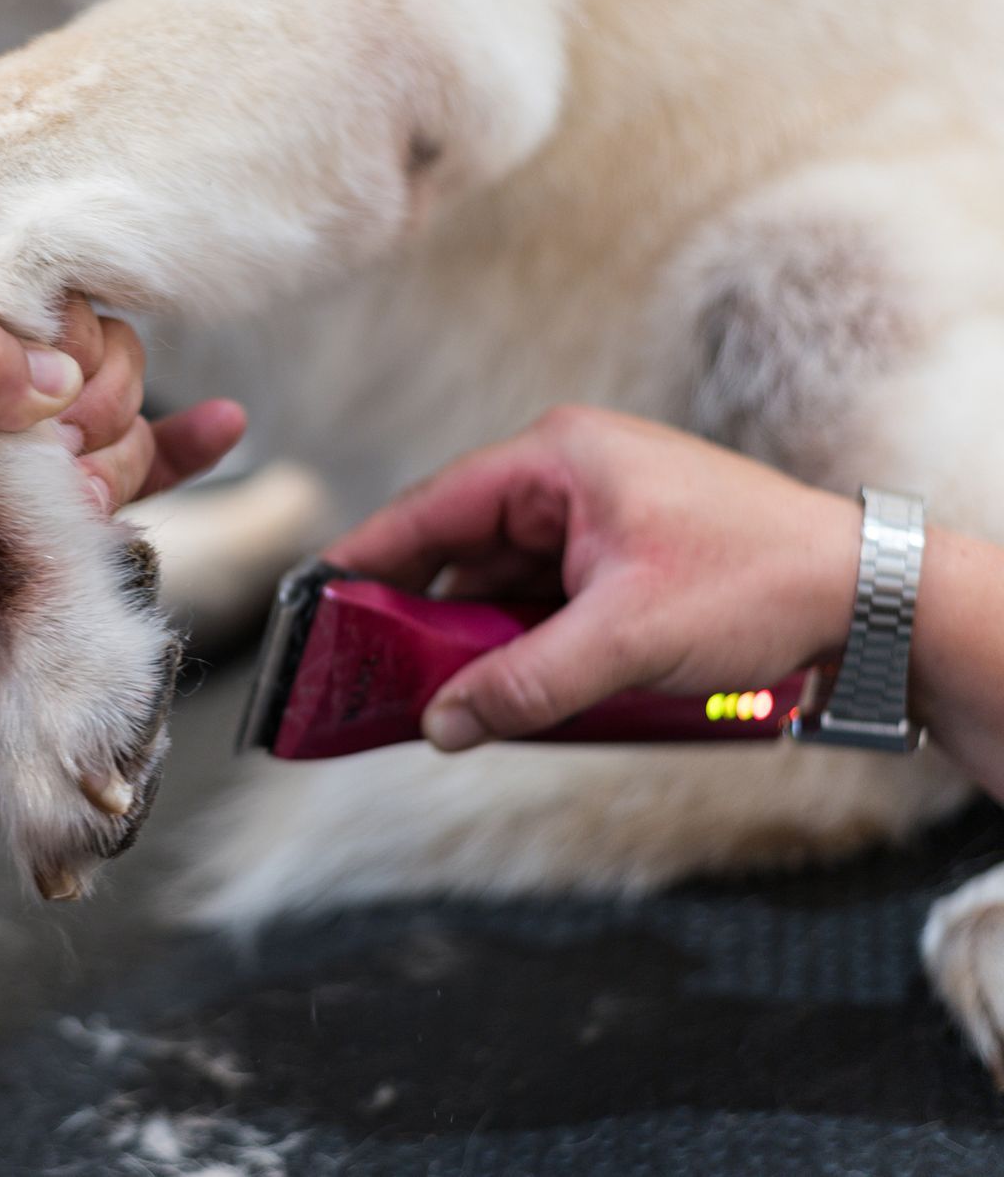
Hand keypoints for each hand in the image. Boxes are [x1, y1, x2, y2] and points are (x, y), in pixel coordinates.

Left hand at [0, 300, 244, 737]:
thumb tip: (53, 373)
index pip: (25, 291)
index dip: (49, 338)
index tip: (36, 391)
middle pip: (87, 353)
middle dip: (86, 405)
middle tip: (43, 456)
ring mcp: (19, 455)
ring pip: (118, 416)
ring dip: (110, 458)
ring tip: (64, 501)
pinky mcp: (56, 515)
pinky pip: (140, 464)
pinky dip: (183, 445)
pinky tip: (220, 426)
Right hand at [326, 406, 860, 750]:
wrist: (870, 599)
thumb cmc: (760, 584)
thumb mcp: (626, 639)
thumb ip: (522, 683)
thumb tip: (437, 724)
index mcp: (558, 461)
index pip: (431, 507)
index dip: (367, 559)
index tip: (314, 604)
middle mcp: (567, 479)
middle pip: (457, 550)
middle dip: (416, 616)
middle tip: (362, 673)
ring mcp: (593, 521)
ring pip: (497, 584)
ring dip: (469, 640)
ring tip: (429, 698)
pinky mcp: (617, 563)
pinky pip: (539, 604)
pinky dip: (515, 646)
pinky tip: (497, 693)